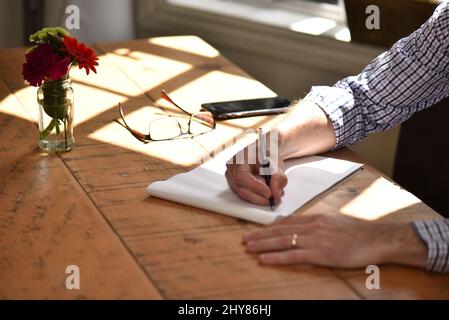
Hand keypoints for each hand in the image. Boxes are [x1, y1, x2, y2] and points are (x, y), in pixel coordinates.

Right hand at [225, 133, 287, 205]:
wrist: (262, 150)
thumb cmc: (267, 153)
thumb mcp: (277, 161)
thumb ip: (278, 177)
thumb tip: (276, 194)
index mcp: (239, 158)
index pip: (242, 176)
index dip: (255, 187)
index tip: (269, 193)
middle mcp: (231, 169)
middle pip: (241, 189)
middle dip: (259, 197)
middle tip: (275, 198)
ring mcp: (231, 178)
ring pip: (243, 195)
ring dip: (259, 198)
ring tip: (274, 194)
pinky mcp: (235, 185)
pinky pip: (245, 195)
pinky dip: (257, 197)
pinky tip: (267, 193)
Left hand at [243, 213, 427, 268]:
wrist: (376, 238)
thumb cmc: (358, 232)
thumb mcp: (333, 222)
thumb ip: (315, 223)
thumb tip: (299, 224)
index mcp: (315, 219)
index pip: (286, 222)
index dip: (269, 227)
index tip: (256, 230)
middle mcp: (312, 226)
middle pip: (280, 231)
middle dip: (260, 235)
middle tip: (245, 239)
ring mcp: (315, 239)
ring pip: (282, 241)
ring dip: (263, 244)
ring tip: (249, 247)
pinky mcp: (321, 253)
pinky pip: (293, 255)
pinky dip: (276, 257)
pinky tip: (264, 259)